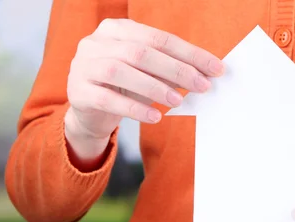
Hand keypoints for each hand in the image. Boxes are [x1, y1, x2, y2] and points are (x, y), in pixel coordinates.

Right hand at [65, 18, 223, 162]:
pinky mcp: (78, 91)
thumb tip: (205, 75)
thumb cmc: (125, 86)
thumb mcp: (148, 73)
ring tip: (178, 100)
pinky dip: (135, 108)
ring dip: (155, 87)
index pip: (160, 38)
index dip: (190, 54)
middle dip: (176, 69)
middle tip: (202, 86)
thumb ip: (171, 70)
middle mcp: (97, 42)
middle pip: (141, 52)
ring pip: (121, 71)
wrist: (90, 110)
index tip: (216, 68)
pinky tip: (155, 117)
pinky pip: (108, 99)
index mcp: (118, 29)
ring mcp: (84, 65)